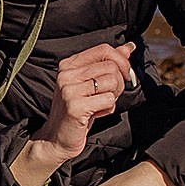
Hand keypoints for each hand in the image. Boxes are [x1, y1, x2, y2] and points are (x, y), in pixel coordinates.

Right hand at [10, 43, 137, 185]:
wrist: (56, 138)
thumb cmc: (77, 110)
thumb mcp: (90, 83)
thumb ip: (108, 63)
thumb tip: (129, 47)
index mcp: (69, 65)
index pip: (103, 49)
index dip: (121, 60)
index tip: (125, 72)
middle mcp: (67, 74)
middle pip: (111, 66)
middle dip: (118, 83)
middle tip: (108, 96)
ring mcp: (69, 90)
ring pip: (112, 82)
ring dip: (113, 97)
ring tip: (99, 105)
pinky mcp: (76, 106)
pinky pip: (108, 100)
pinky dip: (108, 109)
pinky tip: (95, 114)